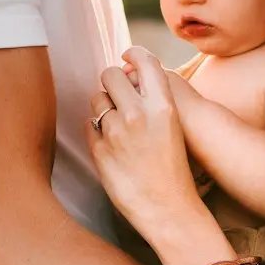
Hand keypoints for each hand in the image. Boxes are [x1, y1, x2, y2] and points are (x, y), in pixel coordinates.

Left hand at [88, 47, 206, 240]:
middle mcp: (138, 115)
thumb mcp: (173, 127)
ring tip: (118, 126)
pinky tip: (113, 147)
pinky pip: (89, 126)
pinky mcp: (99, 151)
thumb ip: (153, 100)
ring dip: (104, 107)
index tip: (127, 56)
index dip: (134, 54)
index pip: (144, 60)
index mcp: (163, 107)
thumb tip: (128, 72)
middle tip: (118, 94)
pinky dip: (97, 132)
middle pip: (110, 74)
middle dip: (112, 82)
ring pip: (97, 100)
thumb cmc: (175, 169)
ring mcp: (116, 133)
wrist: (169, 210)